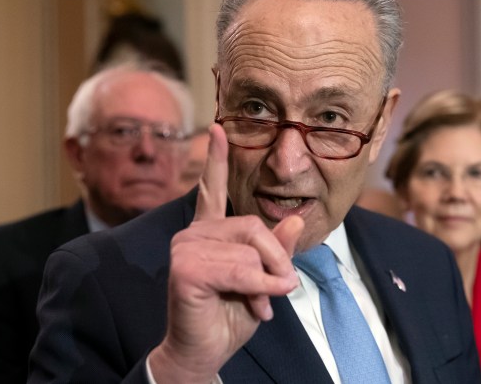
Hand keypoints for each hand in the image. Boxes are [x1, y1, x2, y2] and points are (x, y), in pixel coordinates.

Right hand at [148, 124, 302, 382]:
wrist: (205, 352)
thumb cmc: (231, 316)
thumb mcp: (264, 280)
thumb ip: (276, 250)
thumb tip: (295, 219)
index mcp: (209, 232)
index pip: (212, 189)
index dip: (215, 158)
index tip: (216, 128)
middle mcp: (194, 233)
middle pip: (254, 225)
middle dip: (275, 262)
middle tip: (275, 293)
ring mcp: (185, 247)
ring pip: (250, 250)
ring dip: (266, 283)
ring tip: (259, 305)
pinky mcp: (185, 268)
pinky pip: (241, 270)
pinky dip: (258, 290)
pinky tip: (256, 306)